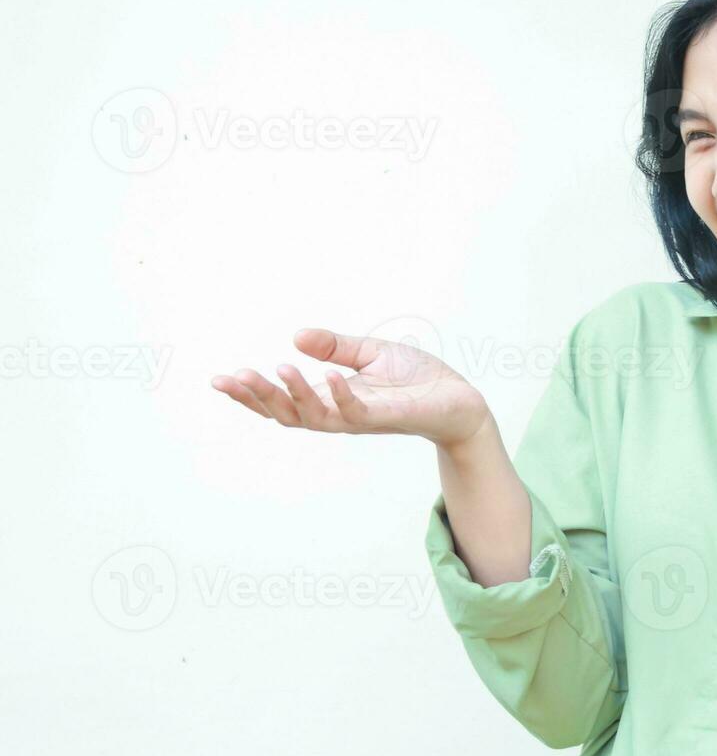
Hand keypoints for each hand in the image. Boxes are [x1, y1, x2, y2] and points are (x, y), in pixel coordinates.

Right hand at [210, 328, 491, 448]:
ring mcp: (361, 419)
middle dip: (257, 398)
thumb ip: (335, 347)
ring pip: (315, 416)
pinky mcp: (386, 418)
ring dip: (294, 393)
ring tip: (277, 368)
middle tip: (231, 378)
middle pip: (286, 414)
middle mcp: (338, 414)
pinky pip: (356, 412)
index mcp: (330, 399)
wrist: (458, 399)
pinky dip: (342, 393)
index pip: (281, 402)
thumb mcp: (370, 354)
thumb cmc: (416, 380)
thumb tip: (295, 336)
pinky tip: (331, 375)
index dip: (250, 394)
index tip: (219, 379)